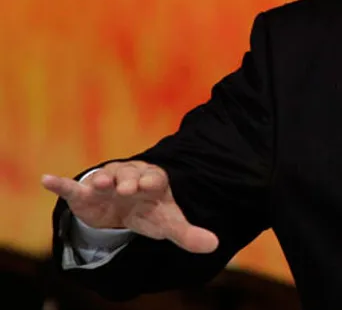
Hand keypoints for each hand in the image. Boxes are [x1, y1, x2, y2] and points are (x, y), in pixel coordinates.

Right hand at [42, 161, 218, 253]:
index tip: (148, 185)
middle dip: (126, 180)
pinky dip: (60, 184)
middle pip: (128, 175)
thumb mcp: (169, 223)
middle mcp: (129, 177)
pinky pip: (72, 186)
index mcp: (152, 181)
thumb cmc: (151, 211)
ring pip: (103, 177)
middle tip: (126, 188)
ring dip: (101, 179)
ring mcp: (106, 182)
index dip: (150, 181)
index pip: (153, 178)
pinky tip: (47, 180)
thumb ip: (189, 234)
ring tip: (99, 184)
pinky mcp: (85, 193)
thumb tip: (215, 245)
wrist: (125, 209)